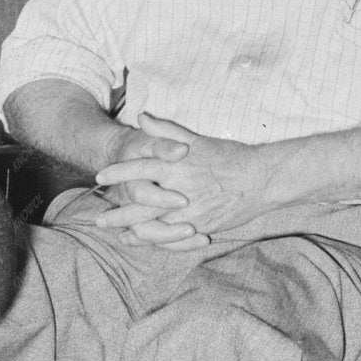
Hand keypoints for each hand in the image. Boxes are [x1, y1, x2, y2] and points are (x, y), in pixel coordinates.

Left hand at [96, 113, 268, 239]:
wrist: (263, 179)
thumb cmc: (231, 157)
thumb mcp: (198, 140)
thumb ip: (167, 131)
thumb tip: (142, 117)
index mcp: (176, 165)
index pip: (139, 168)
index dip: (118, 172)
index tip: (100, 176)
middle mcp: (178, 190)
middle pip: (139, 205)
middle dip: (117, 215)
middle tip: (98, 220)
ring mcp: (188, 212)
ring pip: (152, 226)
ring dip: (132, 232)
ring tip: (116, 235)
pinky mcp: (199, 227)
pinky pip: (170, 239)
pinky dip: (154, 242)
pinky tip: (143, 242)